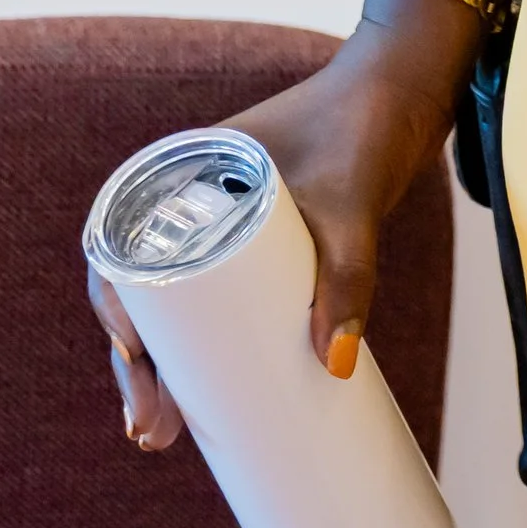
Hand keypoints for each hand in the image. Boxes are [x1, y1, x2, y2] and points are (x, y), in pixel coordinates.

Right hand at [88, 16, 471, 453]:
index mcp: (182, 174)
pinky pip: (222, 305)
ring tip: (166, 436)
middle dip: (138, 368)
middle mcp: (194, 202)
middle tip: (151, 432)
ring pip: (180, 309)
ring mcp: (229, 229)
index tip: (134, 361)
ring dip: (166, 370)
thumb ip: (348, 278)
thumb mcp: (352, 206)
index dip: (115, 313)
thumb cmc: (367, 129)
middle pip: (145, 296)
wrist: (411, 91)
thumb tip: (337, 367)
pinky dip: (206, 351)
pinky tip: (205, 404)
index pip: (122, 252)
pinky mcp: (266, 251)